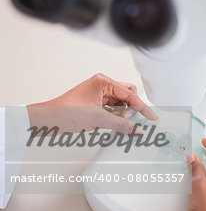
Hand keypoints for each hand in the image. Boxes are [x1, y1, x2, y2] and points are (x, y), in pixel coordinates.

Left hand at [27, 73, 156, 133]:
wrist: (48, 120)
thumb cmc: (66, 113)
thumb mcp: (98, 119)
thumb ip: (122, 124)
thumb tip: (139, 130)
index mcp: (103, 81)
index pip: (130, 94)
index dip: (142, 107)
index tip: (152, 118)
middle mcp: (102, 85)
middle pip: (128, 96)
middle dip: (132, 109)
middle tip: (132, 123)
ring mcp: (99, 94)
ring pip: (121, 103)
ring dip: (125, 114)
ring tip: (123, 126)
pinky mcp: (96, 104)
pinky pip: (113, 109)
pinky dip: (118, 117)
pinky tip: (119, 125)